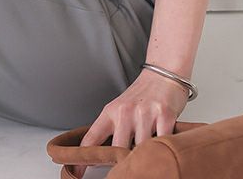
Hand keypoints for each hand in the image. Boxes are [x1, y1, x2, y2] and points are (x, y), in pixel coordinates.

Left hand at [69, 68, 188, 178]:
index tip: (77, 172)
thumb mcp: (120, 109)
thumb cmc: (142, 95)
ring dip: (143, 157)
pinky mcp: (165, 115)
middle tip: (123, 171)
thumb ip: (111, 130)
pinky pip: (162, 141)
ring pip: (141, 149)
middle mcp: (125, 112)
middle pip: (117, 148)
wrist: (163, 74)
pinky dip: (162, 149)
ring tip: (145, 160)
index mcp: (111, 111)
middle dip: (120, 163)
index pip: (92, 138)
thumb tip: (101, 156)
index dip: (84, 158)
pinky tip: (161, 151)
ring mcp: (145, 114)